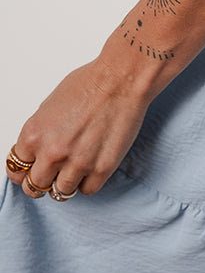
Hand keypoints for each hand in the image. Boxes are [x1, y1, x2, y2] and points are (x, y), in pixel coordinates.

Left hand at [5, 60, 153, 198]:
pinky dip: (88, 182)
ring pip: (61, 192)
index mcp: (33, 135)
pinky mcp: (102, 169)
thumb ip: (40, 134)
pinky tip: (92, 167)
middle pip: (35, 186)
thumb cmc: (89, 84)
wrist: (121, 80)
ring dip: (66, 183)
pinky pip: (88, 190)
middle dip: (42, 181)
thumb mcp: (49, 107)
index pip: (16, 170)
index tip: (30, 172)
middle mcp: (52, 153)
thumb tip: (38, 151)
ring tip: (74, 170)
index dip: (24, 172)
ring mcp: (77, 163)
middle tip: (52, 175)